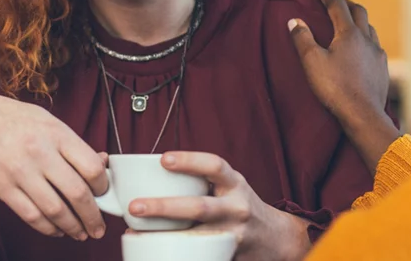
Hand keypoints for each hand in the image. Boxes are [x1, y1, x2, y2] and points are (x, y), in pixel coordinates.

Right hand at [0, 91, 108, 240]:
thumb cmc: (12, 119)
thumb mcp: (47, 121)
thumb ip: (73, 144)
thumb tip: (102, 163)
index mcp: (56, 134)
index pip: (91, 166)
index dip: (103, 186)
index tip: (104, 193)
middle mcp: (40, 153)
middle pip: (77, 193)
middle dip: (93, 216)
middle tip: (98, 226)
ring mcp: (20, 172)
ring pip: (55, 210)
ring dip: (73, 228)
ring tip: (81, 233)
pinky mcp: (3, 188)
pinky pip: (32, 216)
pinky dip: (48, 228)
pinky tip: (57, 230)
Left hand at [128, 152, 310, 260]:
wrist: (275, 237)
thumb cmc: (239, 206)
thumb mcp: (229, 187)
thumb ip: (201, 182)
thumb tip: (152, 178)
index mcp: (234, 183)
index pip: (215, 165)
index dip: (189, 161)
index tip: (163, 159)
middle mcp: (237, 207)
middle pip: (200, 207)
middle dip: (164, 207)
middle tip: (135, 206)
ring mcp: (234, 233)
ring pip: (197, 236)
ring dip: (164, 236)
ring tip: (135, 234)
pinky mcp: (229, 253)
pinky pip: (201, 254)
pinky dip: (177, 254)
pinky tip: (155, 252)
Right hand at [287, 0, 399, 170]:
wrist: (363, 115)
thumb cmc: (335, 88)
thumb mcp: (312, 62)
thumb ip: (302, 38)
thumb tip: (294, 20)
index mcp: (349, 33)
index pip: (336, 4)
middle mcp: (367, 39)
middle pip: (357, 10)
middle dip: (343, 1)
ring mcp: (377, 53)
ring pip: (369, 27)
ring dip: (356, 19)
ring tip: (346, 22)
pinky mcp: (382, 68)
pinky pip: (374, 45)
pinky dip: (364, 38)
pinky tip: (360, 48)